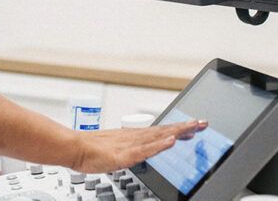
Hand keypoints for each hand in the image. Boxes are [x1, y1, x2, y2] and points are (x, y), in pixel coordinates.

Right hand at [71, 119, 206, 173]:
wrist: (74, 148)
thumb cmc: (90, 149)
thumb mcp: (116, 149)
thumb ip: (129, 148)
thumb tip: (139, 147)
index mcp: (134, 136)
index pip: (161, 131)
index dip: (178, 128)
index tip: (194, 125)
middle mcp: (135, 137)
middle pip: (164, 131)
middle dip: (185, 127)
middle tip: (203, 123)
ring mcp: (131, 144)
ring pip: (158, 136)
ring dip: (177, 132)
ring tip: (193, 127)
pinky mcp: (125, 154)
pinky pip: (145, 150)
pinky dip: (159, 145)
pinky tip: (170, 142)